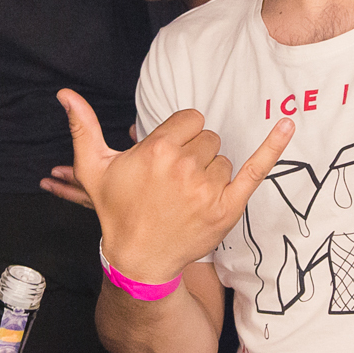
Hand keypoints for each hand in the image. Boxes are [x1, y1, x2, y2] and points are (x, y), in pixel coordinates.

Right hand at [59, 89, 293, 284]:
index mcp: (157, 148)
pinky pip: (256, 169)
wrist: (139, 258)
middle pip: (207, 138)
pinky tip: (288, 123)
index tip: (168, 155)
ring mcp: (209, 188)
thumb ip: (82, 127)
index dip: (180, 136)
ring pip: (224, 159)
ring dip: (210, 172)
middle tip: (174, 181)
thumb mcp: (93, 168)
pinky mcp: (228, 207)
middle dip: (194, 153)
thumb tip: (65, 93)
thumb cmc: (117, 210)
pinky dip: (273, 147)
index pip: (189, 119)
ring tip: (187, 196)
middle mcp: (185, 166)